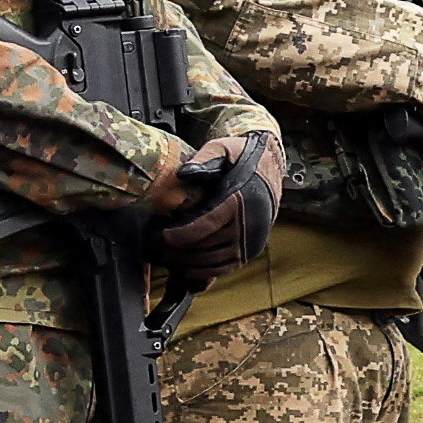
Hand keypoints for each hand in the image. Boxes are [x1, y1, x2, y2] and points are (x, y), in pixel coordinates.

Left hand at [149, 134, 283, 275]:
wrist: (270, 166)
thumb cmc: (240, 156)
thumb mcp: (221, 148)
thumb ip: (202, 159)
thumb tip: (184, 174)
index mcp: (238, 201)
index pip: (202, 227)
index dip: (176, 237)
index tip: (156, 238)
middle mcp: (248, 225)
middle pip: (204, 249)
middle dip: (175, 253)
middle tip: (152, 250)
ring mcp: (252, 241)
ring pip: (213, 263)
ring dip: (186, 265)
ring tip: (164, 259)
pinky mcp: (251, 250)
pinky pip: (225, 269)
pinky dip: (204, 273)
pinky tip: (185, 270)